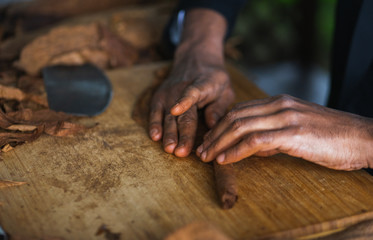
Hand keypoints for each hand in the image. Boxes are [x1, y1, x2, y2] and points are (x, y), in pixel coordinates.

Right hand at [148, 8, 233, 156]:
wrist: (195, 57)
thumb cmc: (214, 79)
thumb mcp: (225, 89)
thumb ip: (219, 107)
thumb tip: (212, 126)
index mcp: (202, 84)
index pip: (191, 92)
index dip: (183, 101)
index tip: (176, 111)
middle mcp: (181, 88)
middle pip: (181, 113)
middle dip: (181, 133)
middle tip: (180, 152)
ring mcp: (169, 92)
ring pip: (168, 116)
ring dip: (168, 134)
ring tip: (169, 149)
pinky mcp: (160, 96)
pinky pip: (155, 112)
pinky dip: (154, 124)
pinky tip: (155, 137)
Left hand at [196, 94, 372, 169]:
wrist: (363, 137)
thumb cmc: (332, 136)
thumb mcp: (298, 131)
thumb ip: (274, 136)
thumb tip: (253, 148)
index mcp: (279, 102)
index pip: (239, 110)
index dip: (220, 125)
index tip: (209, 139)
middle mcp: (279, 106)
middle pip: (235, 117)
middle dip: (214, 134)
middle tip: (201, 149)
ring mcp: (285, 117)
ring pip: (241, 126)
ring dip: (219, 143)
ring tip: (206, 156)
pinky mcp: (292, 133)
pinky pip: (255, 141)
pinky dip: (236, 150)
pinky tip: (225, 160)